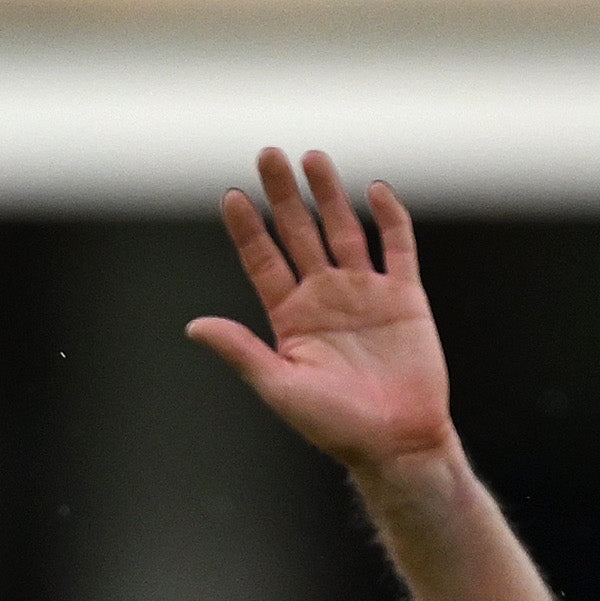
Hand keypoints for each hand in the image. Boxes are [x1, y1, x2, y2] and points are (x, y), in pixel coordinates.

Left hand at [189, 148, 456, 480]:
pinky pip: (397, 248)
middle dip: (284, 195)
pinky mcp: (404, 298)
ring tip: (312, 158)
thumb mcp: (281, 387)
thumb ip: (241, 351)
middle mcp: (325, 298)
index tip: (232, 196)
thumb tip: (194, 326)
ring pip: (344, 230)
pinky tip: (377, 191)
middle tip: (269, 155)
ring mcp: (365, 294)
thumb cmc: (337, 427)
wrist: (398, 445)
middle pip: (299, 233)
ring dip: (328, 195)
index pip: (263, 261)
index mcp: (292, 318)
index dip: (247, 229)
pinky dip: (390, 219)